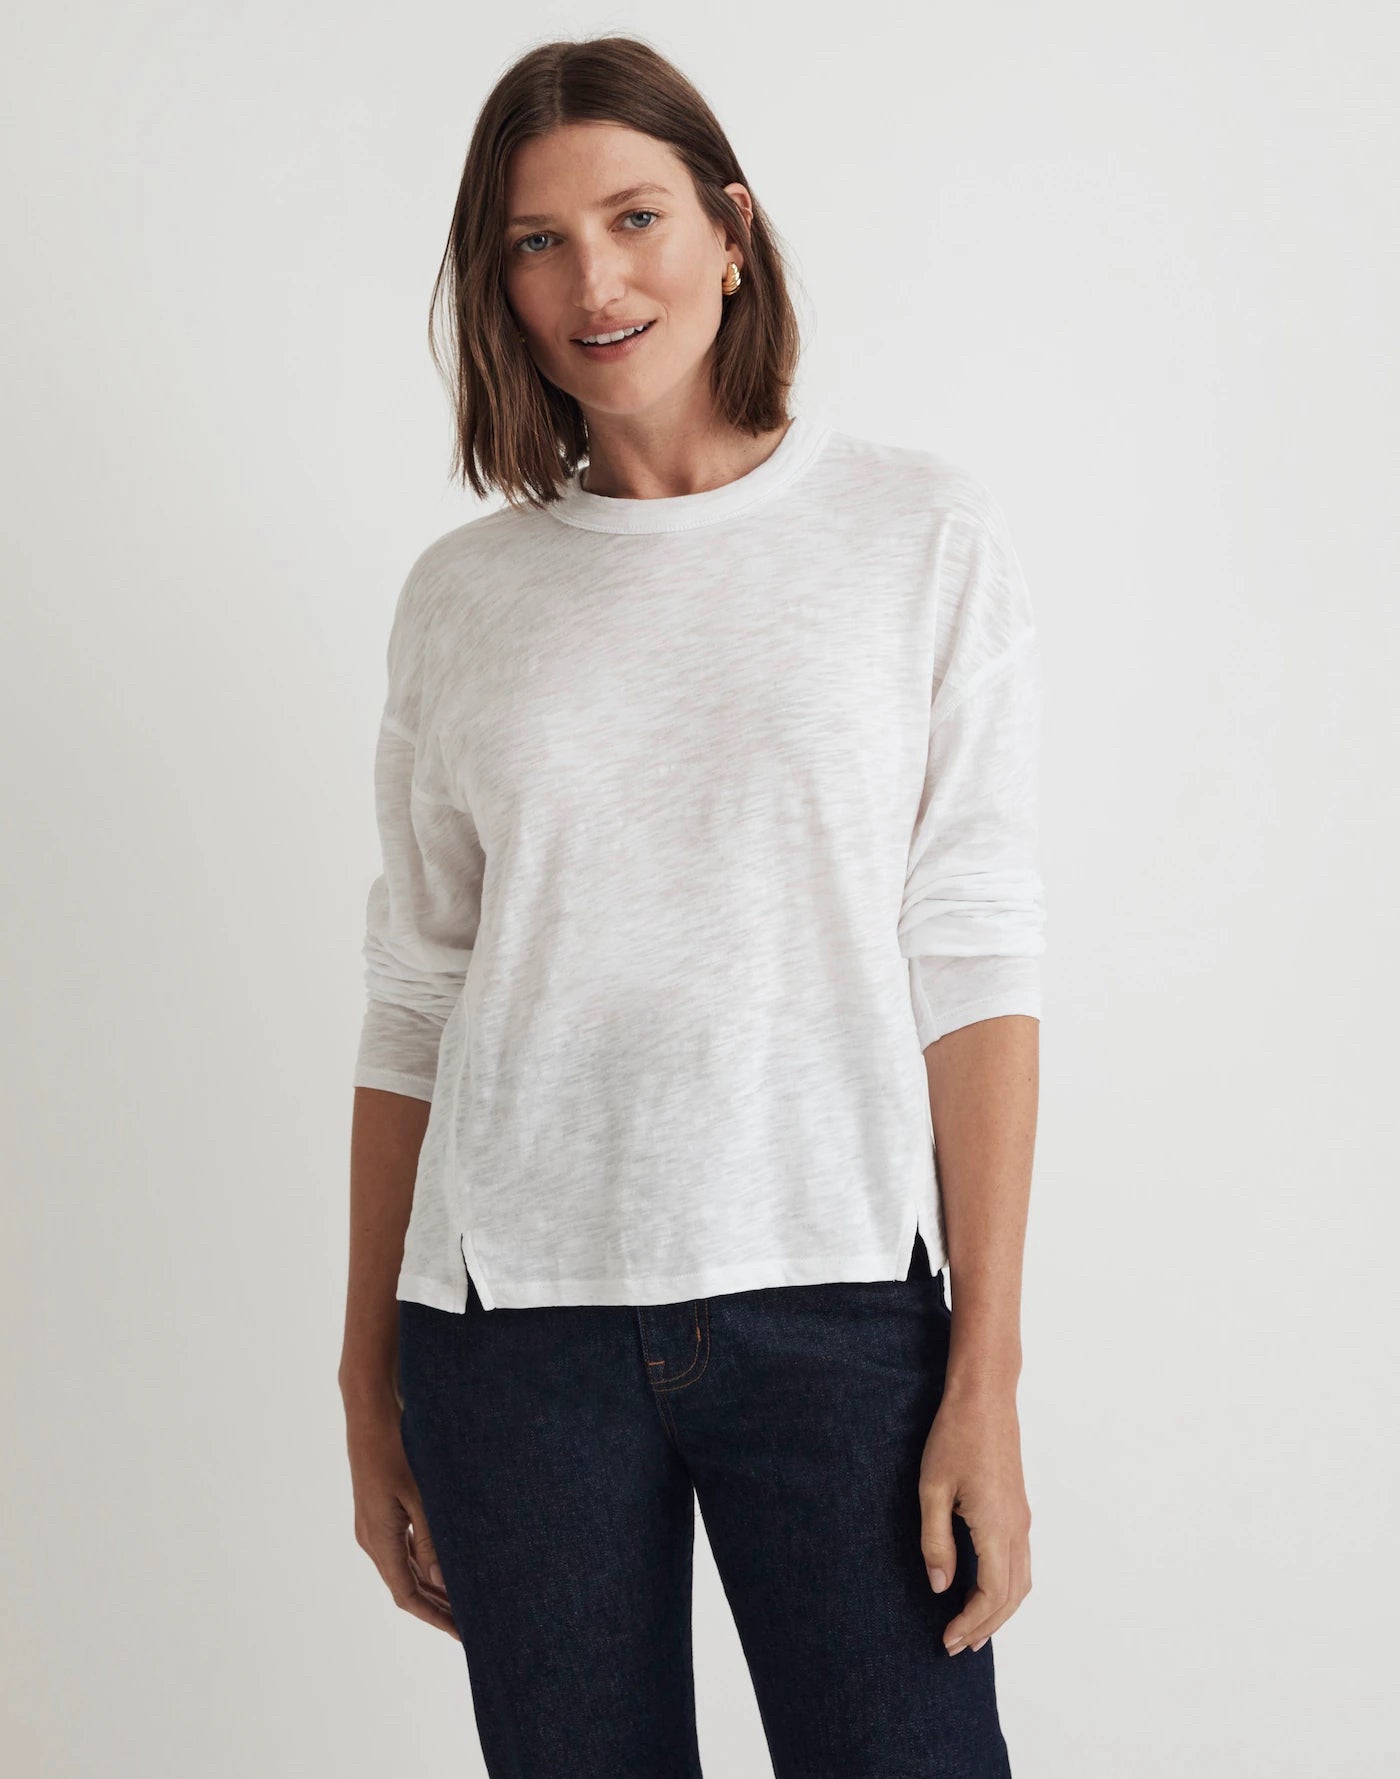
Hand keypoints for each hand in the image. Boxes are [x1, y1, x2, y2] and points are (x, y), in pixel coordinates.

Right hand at [344, 1395, 459, 1640]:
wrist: (369, 1416)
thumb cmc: (396, 1449)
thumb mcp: (420, 1495)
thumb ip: (431, 1541)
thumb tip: (442, 1585)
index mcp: (379, 1541)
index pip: (407, 1596)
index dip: (435, 1618)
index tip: (463, 1633)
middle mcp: (372, 1540)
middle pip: (406, 1588)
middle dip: (437, 1608)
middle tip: (471, 1623)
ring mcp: (374, 1527)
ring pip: (404, 1570)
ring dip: (431, 1587)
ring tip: (465, 1600)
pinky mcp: (379, 1514)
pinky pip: (401, 1551)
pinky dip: (423, 1565)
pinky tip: (445, 1567)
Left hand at [918, 1388, 1031, 1655]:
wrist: (986, 1397)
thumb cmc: (954, 1436)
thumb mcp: (932, 1488)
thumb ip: (935, 1541)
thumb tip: (940, 1587)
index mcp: (996, 1526)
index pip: (992, 1595)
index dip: (971, 1623)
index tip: (947, 1639)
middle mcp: (1017, 1528)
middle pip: (1011, 1596)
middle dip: (986, 1627)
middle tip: (956, 1646)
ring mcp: (1021, 1518)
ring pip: (1021, 1582)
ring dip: (999, 1611)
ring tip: (972, 1630)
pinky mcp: (1018, 1508)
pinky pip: (1020, 1562)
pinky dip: (1007, 1589)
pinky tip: (984, 1590)